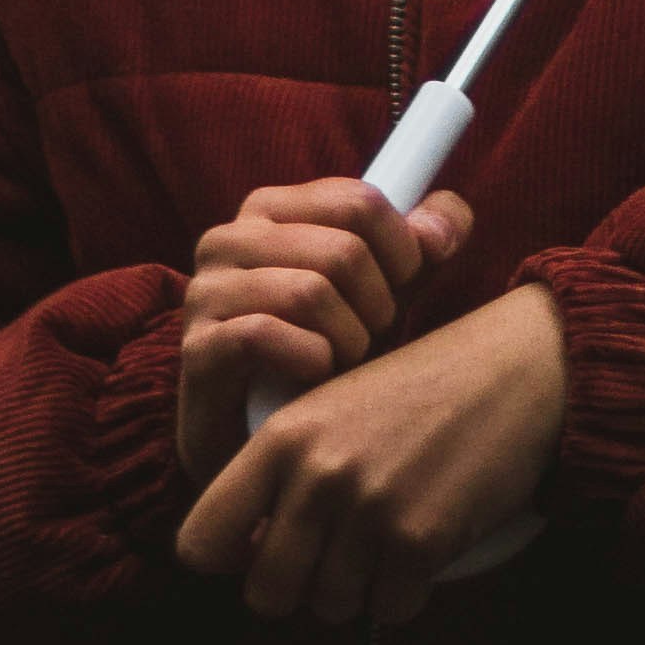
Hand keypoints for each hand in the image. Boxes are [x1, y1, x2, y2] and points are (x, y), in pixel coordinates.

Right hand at [175, 174, 470, 487]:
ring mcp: (207, 289)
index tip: (406, 287)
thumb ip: (418, 251)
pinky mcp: (197, 344)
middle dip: (378, 305)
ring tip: (346, 362)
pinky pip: (267, 335)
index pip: (359, 200)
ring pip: (311, 292)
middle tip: (372, 337)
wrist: (255, 444)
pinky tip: (316, 379)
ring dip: (349, 339)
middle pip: (343, 249)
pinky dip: (310, 362)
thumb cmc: (321, 358)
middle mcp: (231, 237)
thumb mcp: (377, 296)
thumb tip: (447, 224)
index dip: (402, 248)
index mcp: (272, 208)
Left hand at [175, 281, 567, 625]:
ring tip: (390, 531)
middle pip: (266, 595)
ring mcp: (367, 508)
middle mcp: (315, 474)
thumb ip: (284, 475)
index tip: (263, 548)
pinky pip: (390, 612)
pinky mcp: (419, 539)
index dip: (228, 560)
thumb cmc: (420, 389)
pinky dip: (407, 591)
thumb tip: (249, 558)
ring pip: (331, 608)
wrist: (514, 367)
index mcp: (281, 437)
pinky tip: (426, 539)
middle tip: (339, 550)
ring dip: (360, 587)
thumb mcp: (333, 409)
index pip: (200, 540)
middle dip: (301, 587)